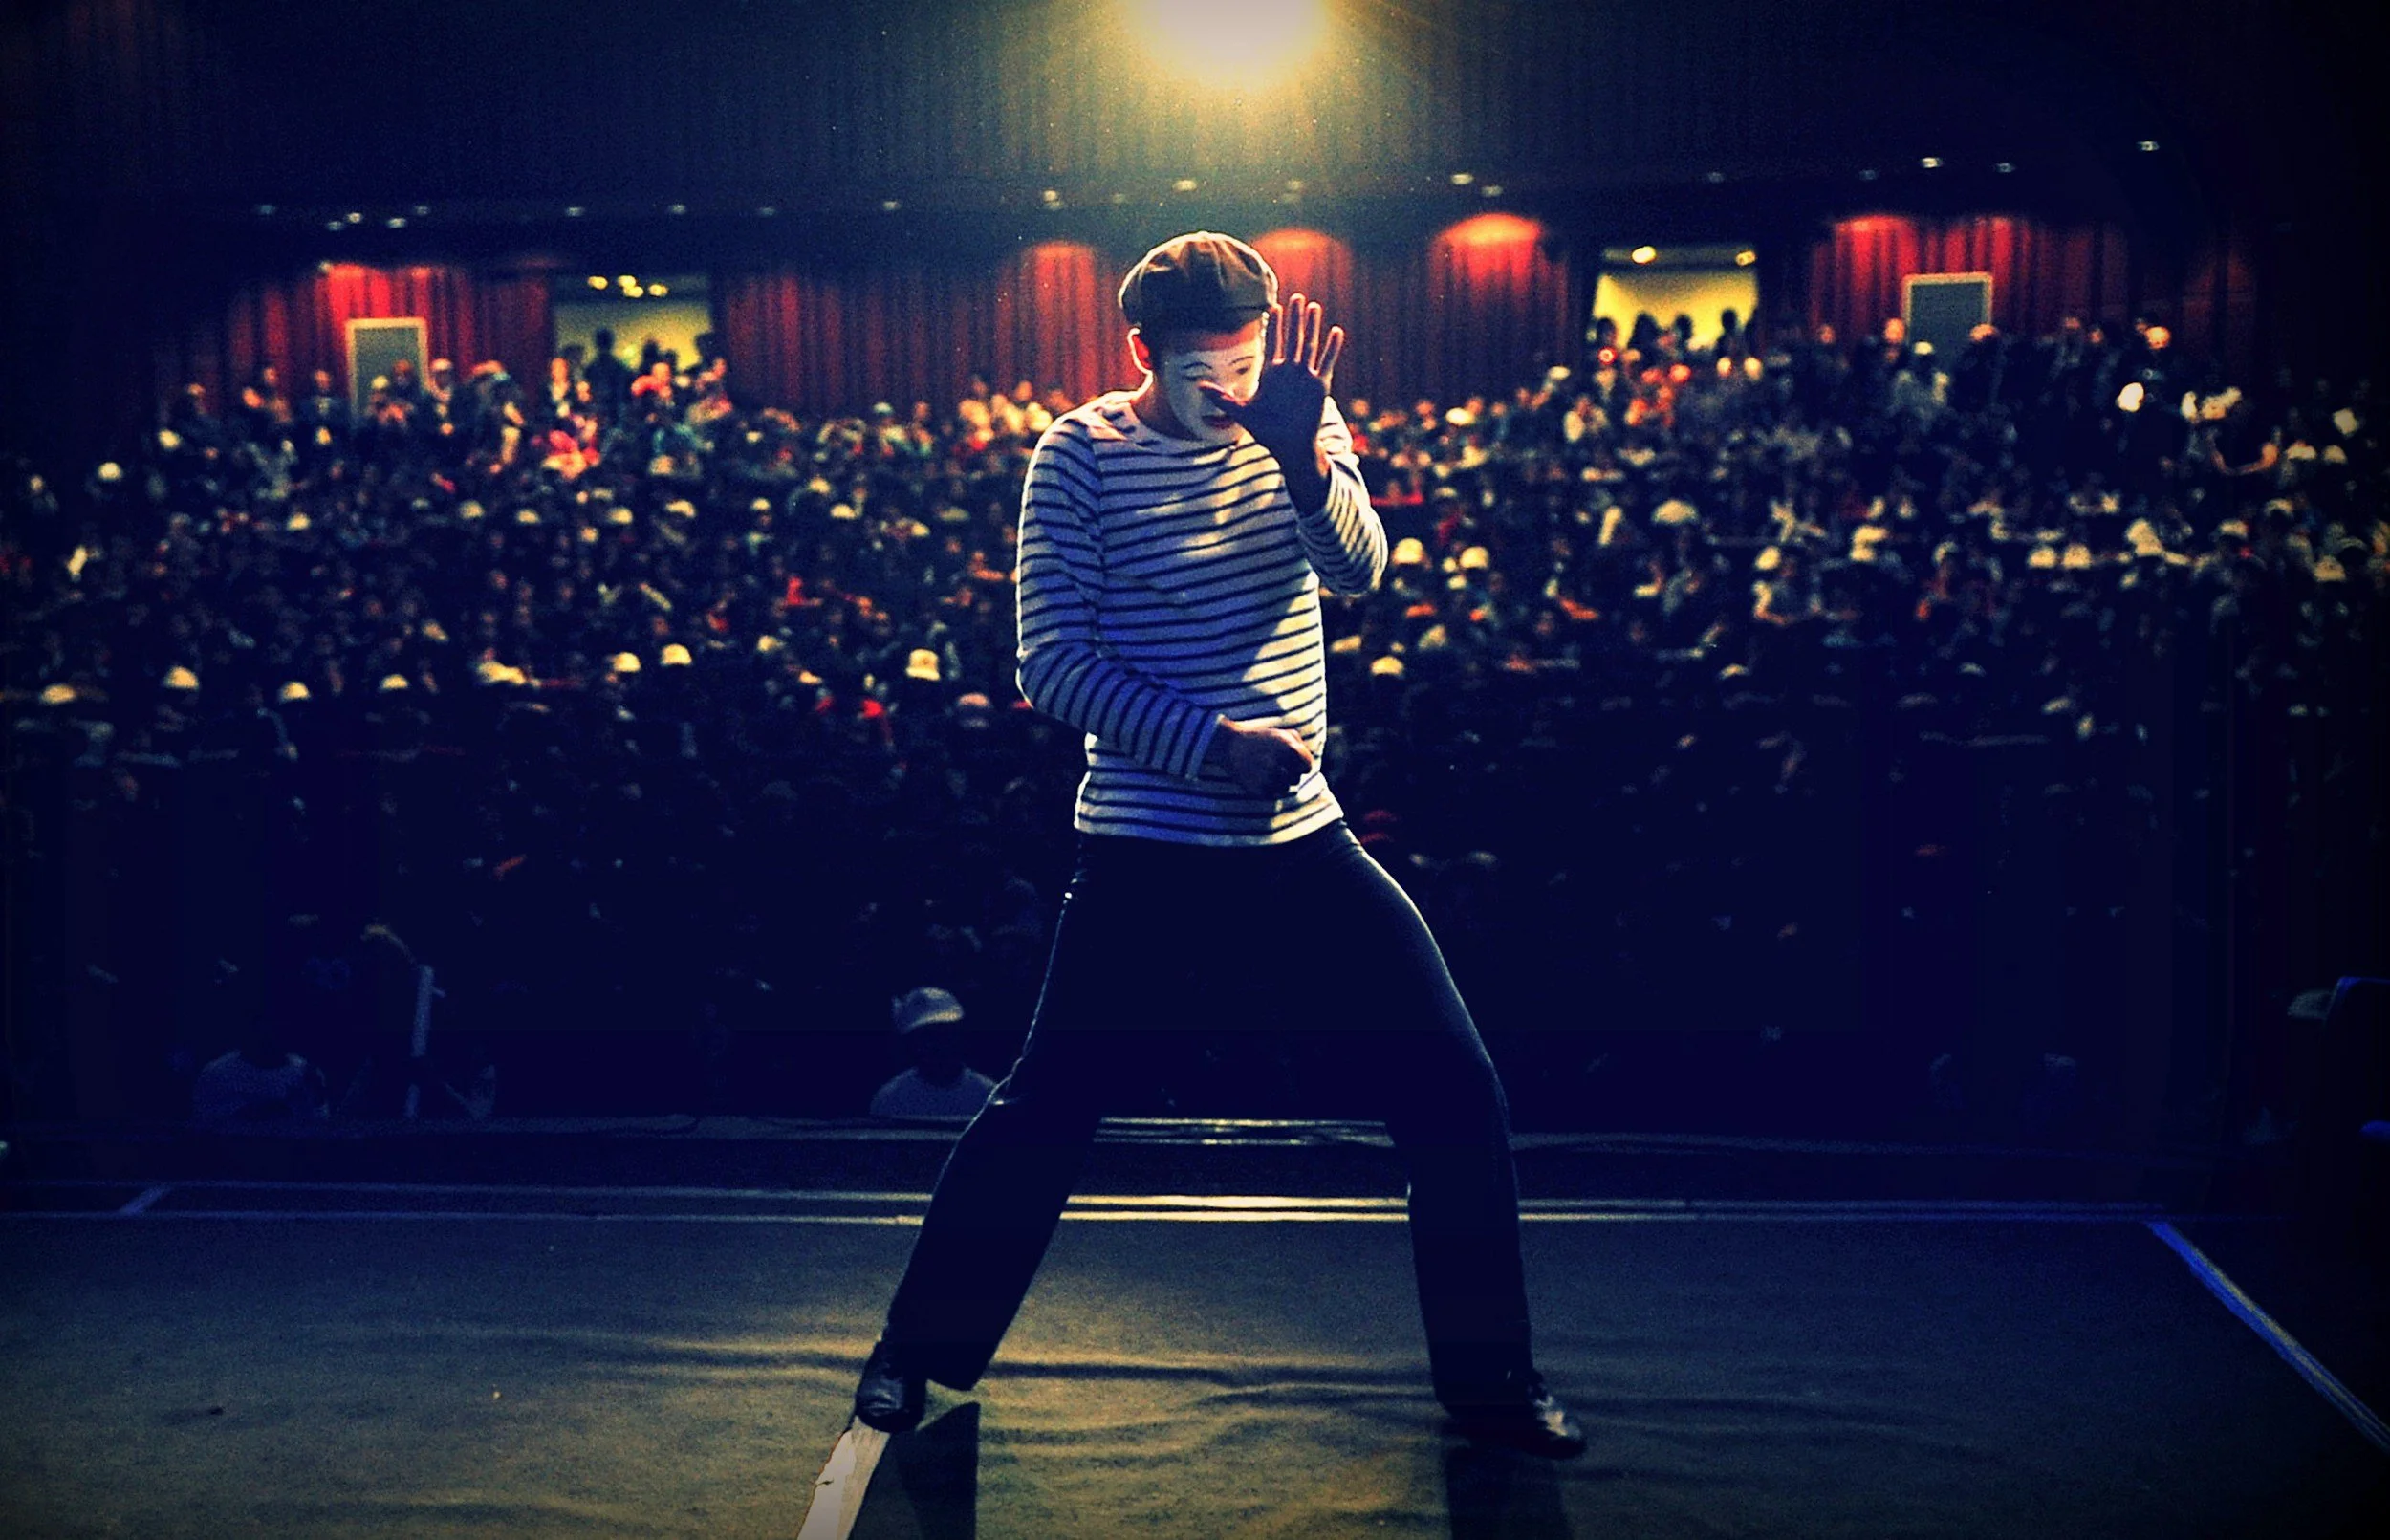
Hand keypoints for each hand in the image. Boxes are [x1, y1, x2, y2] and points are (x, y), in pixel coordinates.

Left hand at [1197, 292, 1344, 465]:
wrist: (1289, 447)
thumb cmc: (1266, 430)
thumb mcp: (1242, 412)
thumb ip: (1222, 398)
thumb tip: (1199, 386)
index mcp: (1272, 374)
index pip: (1273, 343)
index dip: (1274, 325)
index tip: (1274, 307)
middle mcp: (1289, 371)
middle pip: (1292, 338)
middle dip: (1294, 318)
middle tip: (1298, 297)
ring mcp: (1305, 377)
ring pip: (1309, 345)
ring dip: (1312, 326)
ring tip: (1314, 307)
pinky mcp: (1319, 386)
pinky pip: (1327, 363)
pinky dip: (1332, 348)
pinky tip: (1337, 331)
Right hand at [1206, 716, 1315, 798]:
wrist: (1231, 746)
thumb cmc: (1261, 739)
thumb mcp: (1282, 734)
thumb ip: (1300, 746)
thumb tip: (1307, 763)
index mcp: (1289, 749)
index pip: (1307, 766)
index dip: (1300, 764)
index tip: (1291, 761)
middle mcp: (1280, 764)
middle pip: (1296, 779)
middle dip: (1289, 773)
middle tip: (1273, 764)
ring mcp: (1269, 778)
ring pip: (1286, 789)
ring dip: (1279, 782)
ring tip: (1266, 771)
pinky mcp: (1259, 790)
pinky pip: (1274, 795)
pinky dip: (1270, 789)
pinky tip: (1261, 778)